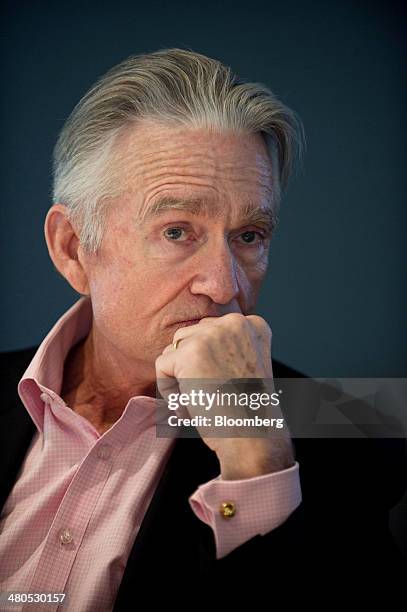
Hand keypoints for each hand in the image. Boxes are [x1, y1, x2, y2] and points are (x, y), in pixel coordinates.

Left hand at [155, 313, 294, 478]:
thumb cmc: (248, 410)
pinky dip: (168, 389)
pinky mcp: (190, 351)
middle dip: (190, 367)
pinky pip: (162, 365)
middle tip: (207, 396)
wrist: (253, 435)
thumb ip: (227, 346)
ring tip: (197, 401)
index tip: (223, 386)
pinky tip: (188, 406)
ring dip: (178, 377)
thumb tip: (187, 342)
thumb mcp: (247, 365)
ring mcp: (212, 334)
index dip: (208, 362)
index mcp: (253, 324)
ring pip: (174, 349)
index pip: (211, 331)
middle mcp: (235, 322)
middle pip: (191, 336)